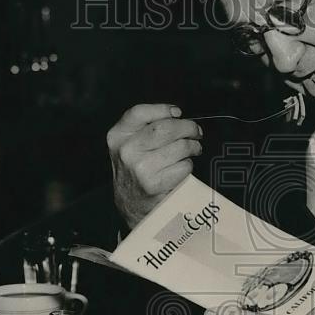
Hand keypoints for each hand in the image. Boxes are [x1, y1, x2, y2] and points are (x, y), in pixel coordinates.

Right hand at [106, 103, 202, 228]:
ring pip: (180, 146)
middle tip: (195, 132)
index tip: (177, 112)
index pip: (139, 112)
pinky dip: (188, 166)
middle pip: (166, 127)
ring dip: (193, 147)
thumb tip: (175, 114)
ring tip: (193, 149)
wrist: (131, 205)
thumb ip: (145, 126)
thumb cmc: (136, 170)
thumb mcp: (129, 145)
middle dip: (188, 127)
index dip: (162, 109)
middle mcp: (127, 150)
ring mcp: (141, 168)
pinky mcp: (155, 184)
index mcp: (118, 136)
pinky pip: (184, 166)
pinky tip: (182, 168)